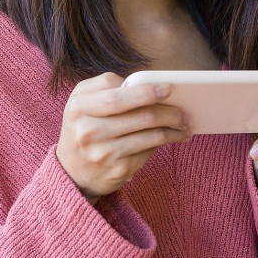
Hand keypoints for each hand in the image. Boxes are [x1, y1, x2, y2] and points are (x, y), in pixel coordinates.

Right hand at [56, 73, 190, 200]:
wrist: (72, 172)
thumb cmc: (84, 127)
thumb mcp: (84, 103)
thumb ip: (108, 88)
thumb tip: (148, 85)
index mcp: (78, 107)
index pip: (117, 97)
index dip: (146, 91)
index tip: (168, 88)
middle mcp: (88, 131)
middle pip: (139, 116)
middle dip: (168, 111)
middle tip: (183, 108)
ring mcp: (103, 153)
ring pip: (150, 134)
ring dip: (174, 127)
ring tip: (185, 122)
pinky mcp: (118, 170)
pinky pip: (150, 150)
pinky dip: (167, 140)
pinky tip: (176, 136)